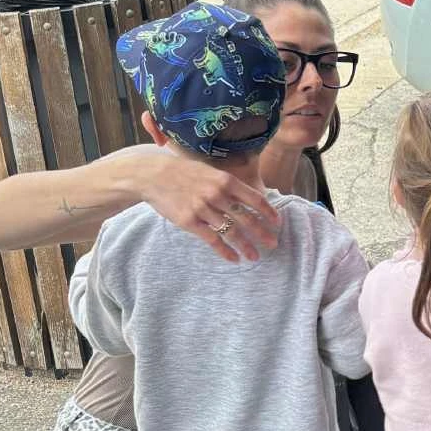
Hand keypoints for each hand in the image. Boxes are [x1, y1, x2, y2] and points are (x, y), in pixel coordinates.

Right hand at [142, 148, 280, 262]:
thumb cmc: (184, 172)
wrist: (153, 175)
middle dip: (262, 233)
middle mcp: (217, 194)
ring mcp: (203, 209)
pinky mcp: (189, 222)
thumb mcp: (210, 171)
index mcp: (225, 180)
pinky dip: (225, 251)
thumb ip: (229, 185)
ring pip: (231, 232)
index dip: (268, 212)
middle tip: (273, 244)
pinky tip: (234, 259)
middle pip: (246, 218)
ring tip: (254, 257)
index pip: (254, 199)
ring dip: (245, 246)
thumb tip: (250, 198)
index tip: (277, 222)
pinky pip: (212, 240)